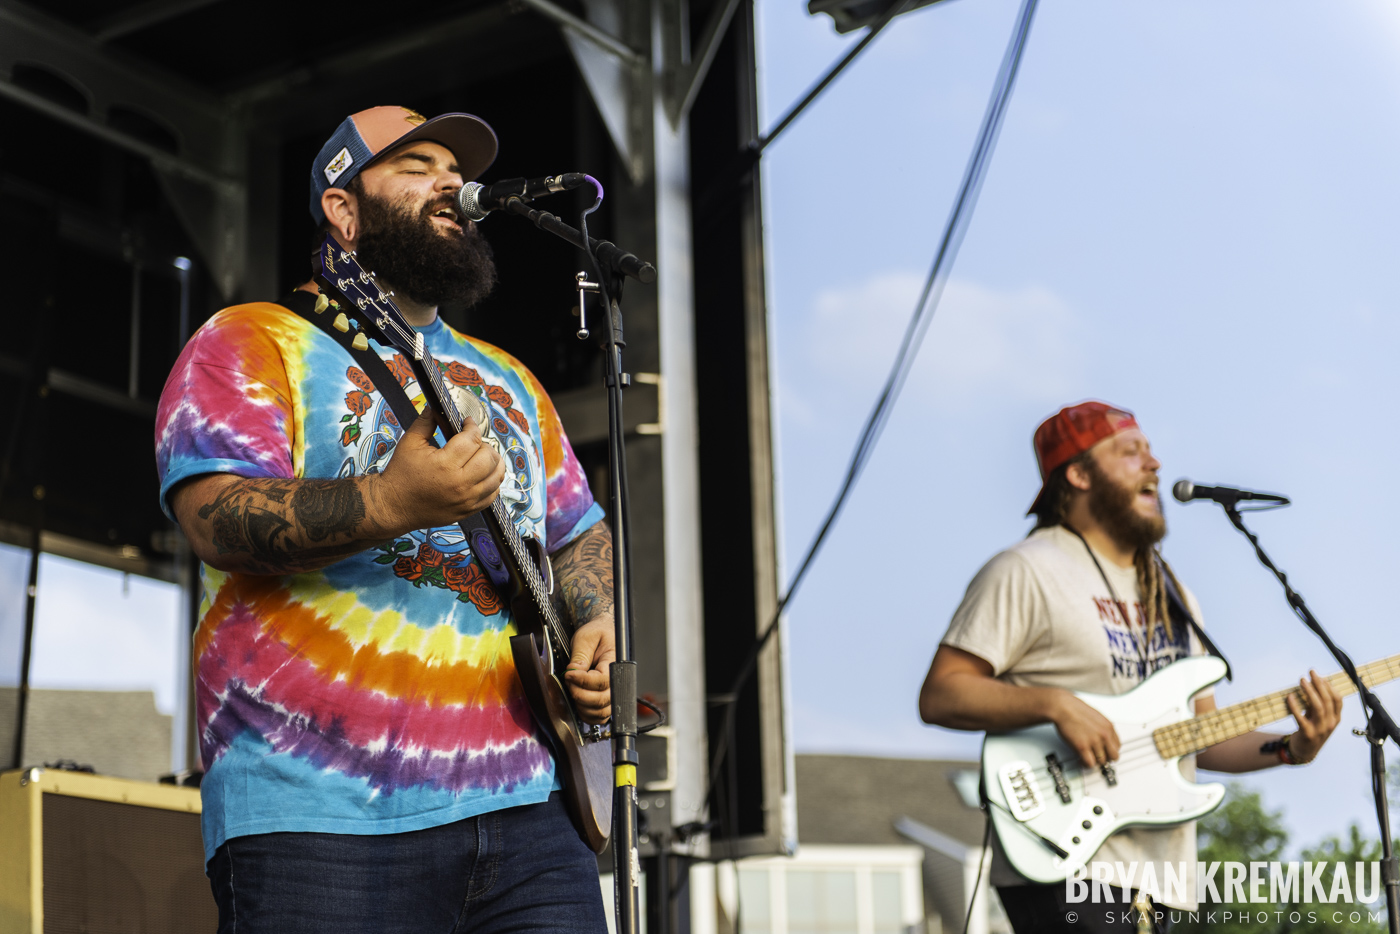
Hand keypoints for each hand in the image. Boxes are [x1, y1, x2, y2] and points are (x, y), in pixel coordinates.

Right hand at [373, 413, 504, 533]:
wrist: (394, 506)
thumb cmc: (401, 474)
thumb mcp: (409, 443)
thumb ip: (426, 421)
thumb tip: (437, 407)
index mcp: (444, 464)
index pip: (472, 439)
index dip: (472, 426)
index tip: (467, 423)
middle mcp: (460, 483)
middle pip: (489, 457)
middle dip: (483, 444)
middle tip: (472, 441)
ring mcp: (467, 499)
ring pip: (496, 475)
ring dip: (493, 462)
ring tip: (481, 455)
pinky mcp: (469, 510)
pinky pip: (493, 494)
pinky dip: (492, 481)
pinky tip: (482, 473)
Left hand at [564, 615, 614, 723]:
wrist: (603, 634)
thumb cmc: (597, 634)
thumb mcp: (586, 637)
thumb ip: (581, 655)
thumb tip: (574, 672)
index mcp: (615, 662)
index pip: (602, 680)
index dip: (583, 681)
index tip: (569, 675)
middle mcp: (618, 680)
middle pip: (602, 700)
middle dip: (580, 694)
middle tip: (569, 681)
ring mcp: (613, 692)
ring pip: (601, 712)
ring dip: (583, 706)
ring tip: (573, 690)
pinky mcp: (607, 699)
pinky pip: (600, 716)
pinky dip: (588, 715)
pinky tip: (578, 702)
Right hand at [1050, 691, 1121, 768]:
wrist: (1062, 707)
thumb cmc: (1074, 709)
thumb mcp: (1096, 716)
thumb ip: (1102, 728)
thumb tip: (1102, 738)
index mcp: (1108, 727)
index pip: (1117, 746)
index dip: (1109, 751)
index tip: (1105, 752)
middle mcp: (1104, 735)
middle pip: (1113, 756)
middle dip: (1106, 758)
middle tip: (1098, 757)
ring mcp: (1094, 741)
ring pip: (1101, 761)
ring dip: (1094, 761)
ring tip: (1087, 758)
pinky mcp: (1082, 747)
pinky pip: (1089, 763)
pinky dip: (1085, 764)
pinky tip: (1081, 759)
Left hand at [1285, 670, 1342, 762]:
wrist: (1305, 751)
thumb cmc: (1312, 729)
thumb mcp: (1320, 717)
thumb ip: (1319, 704)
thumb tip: (1314, 683)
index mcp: (1336, 718)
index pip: (1337, 700)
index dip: (1330, 686)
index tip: (1321, 676)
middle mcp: (1330, 723)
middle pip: (1327, 700)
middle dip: (1319, 684)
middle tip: (1311, 672)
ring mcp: (1319, 729)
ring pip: (1317, 707)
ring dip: (1309, 692)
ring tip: (1302, 680)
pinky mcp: (1307, 733)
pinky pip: (1301, 717)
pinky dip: (1295, 706)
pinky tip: (1290, 696)